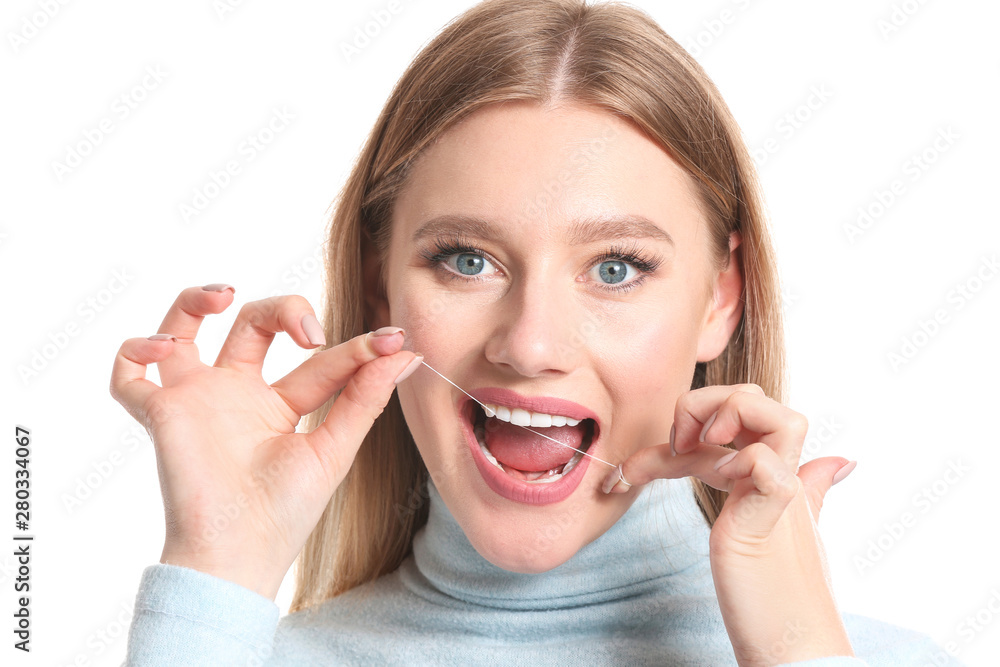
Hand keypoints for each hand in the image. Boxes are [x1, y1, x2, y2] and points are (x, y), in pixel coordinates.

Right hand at [109, 285, 420, 599]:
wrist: (238, 554)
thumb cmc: (286, 512)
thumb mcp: (334, 449)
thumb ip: (365, 399)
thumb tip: (405, 353)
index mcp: (281, 405)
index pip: (319, 360)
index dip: (354, 347)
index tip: (390, 339)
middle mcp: (237, 395)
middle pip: (252, 325)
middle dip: (283, 308)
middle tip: (309, 331)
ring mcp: (197, 400)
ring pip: (183, 330)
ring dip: (193, 300)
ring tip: (222, 294)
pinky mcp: (162, 412)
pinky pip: (128, 373)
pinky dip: (136, 350)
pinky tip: (165, 349)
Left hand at [606, 384, 856, 664]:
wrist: (792, 646)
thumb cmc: (773, 594)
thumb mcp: (765, 528)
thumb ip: (790, 490)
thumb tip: (840, 462)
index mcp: (772, 473)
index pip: (740, 415)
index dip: (685, 425)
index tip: (630, 471)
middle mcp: (783, 474)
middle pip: (755, 396)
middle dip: (702, 404)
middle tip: (674, 446)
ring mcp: (783, 490)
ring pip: (772, 410)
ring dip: (719, 414)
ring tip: (688, 449)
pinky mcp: (775, 513)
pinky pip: (764, 462)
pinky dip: (731, 463)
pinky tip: (709, 487)